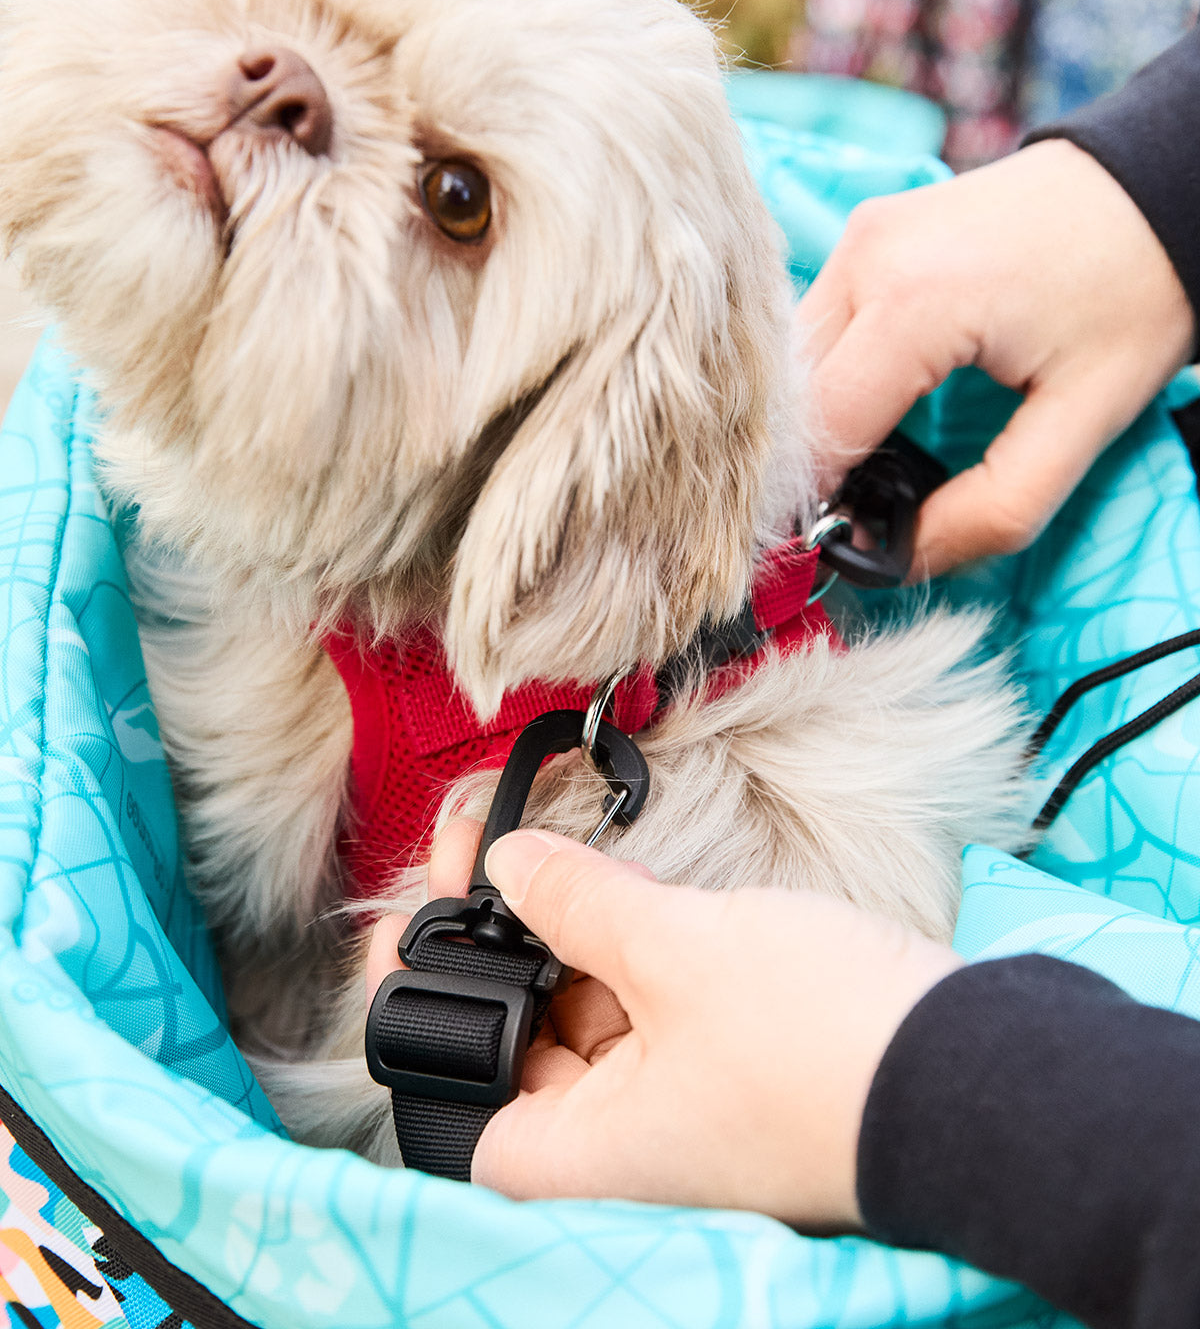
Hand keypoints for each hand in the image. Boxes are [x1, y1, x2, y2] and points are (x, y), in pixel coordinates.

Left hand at [368, 828, 961, 1227]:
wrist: (980, 1075)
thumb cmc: (819, 1043)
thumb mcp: (679, 952)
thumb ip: (579, 903)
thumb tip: (505, 863)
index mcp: (591, 1153)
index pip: (463, 1104)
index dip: (418, 1014)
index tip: (402, 927)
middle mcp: (626, 1139)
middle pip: (519, 1041)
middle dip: (489, 940)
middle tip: (467, 845)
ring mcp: (681, 1096)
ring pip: (584, 1008)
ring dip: (554, 923)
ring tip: (518, 831)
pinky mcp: (729, 1053)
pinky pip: (646, 995)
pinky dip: (617, 935)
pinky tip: (596, 868)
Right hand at [796, 140, 1194, 577]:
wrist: (1158, 186)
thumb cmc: (1135, 294)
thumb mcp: (1086, 421)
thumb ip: (994, 510)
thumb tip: (899, 560)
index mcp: (914, 302)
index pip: (820, 431)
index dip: (816, 501)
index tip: (832, 551)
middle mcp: (867, 257)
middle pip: (793, 396)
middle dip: (810, 465)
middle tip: (848, 519)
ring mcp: (861, 236)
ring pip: (795, 359)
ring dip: (816, 421)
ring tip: (864, 469)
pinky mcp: (867, 232)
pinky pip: (818, 324)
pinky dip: (830, 377)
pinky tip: (871, 410)